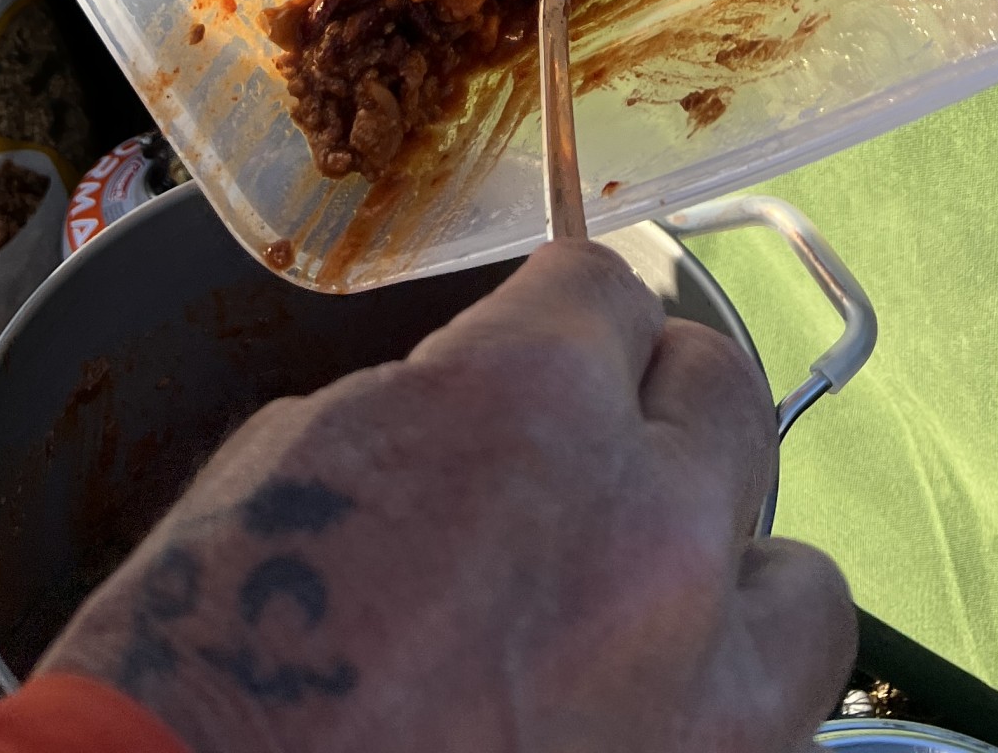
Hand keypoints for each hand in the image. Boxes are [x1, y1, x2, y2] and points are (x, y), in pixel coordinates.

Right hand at [43, 241, 854, 752]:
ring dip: (724, 579)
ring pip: (797, 580)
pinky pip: (779, 726)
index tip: (551, 346)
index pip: (606, 288)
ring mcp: (700, 682)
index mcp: (531, 398)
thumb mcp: (299, 459)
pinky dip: (722, 710)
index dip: (564, 319)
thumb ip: (442, 412)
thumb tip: (498, 416)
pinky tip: (643, 715)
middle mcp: (649, 521)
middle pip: (720, 394)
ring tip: (649, 613)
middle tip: (592, 465)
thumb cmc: (200, 656)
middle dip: (650, 416)